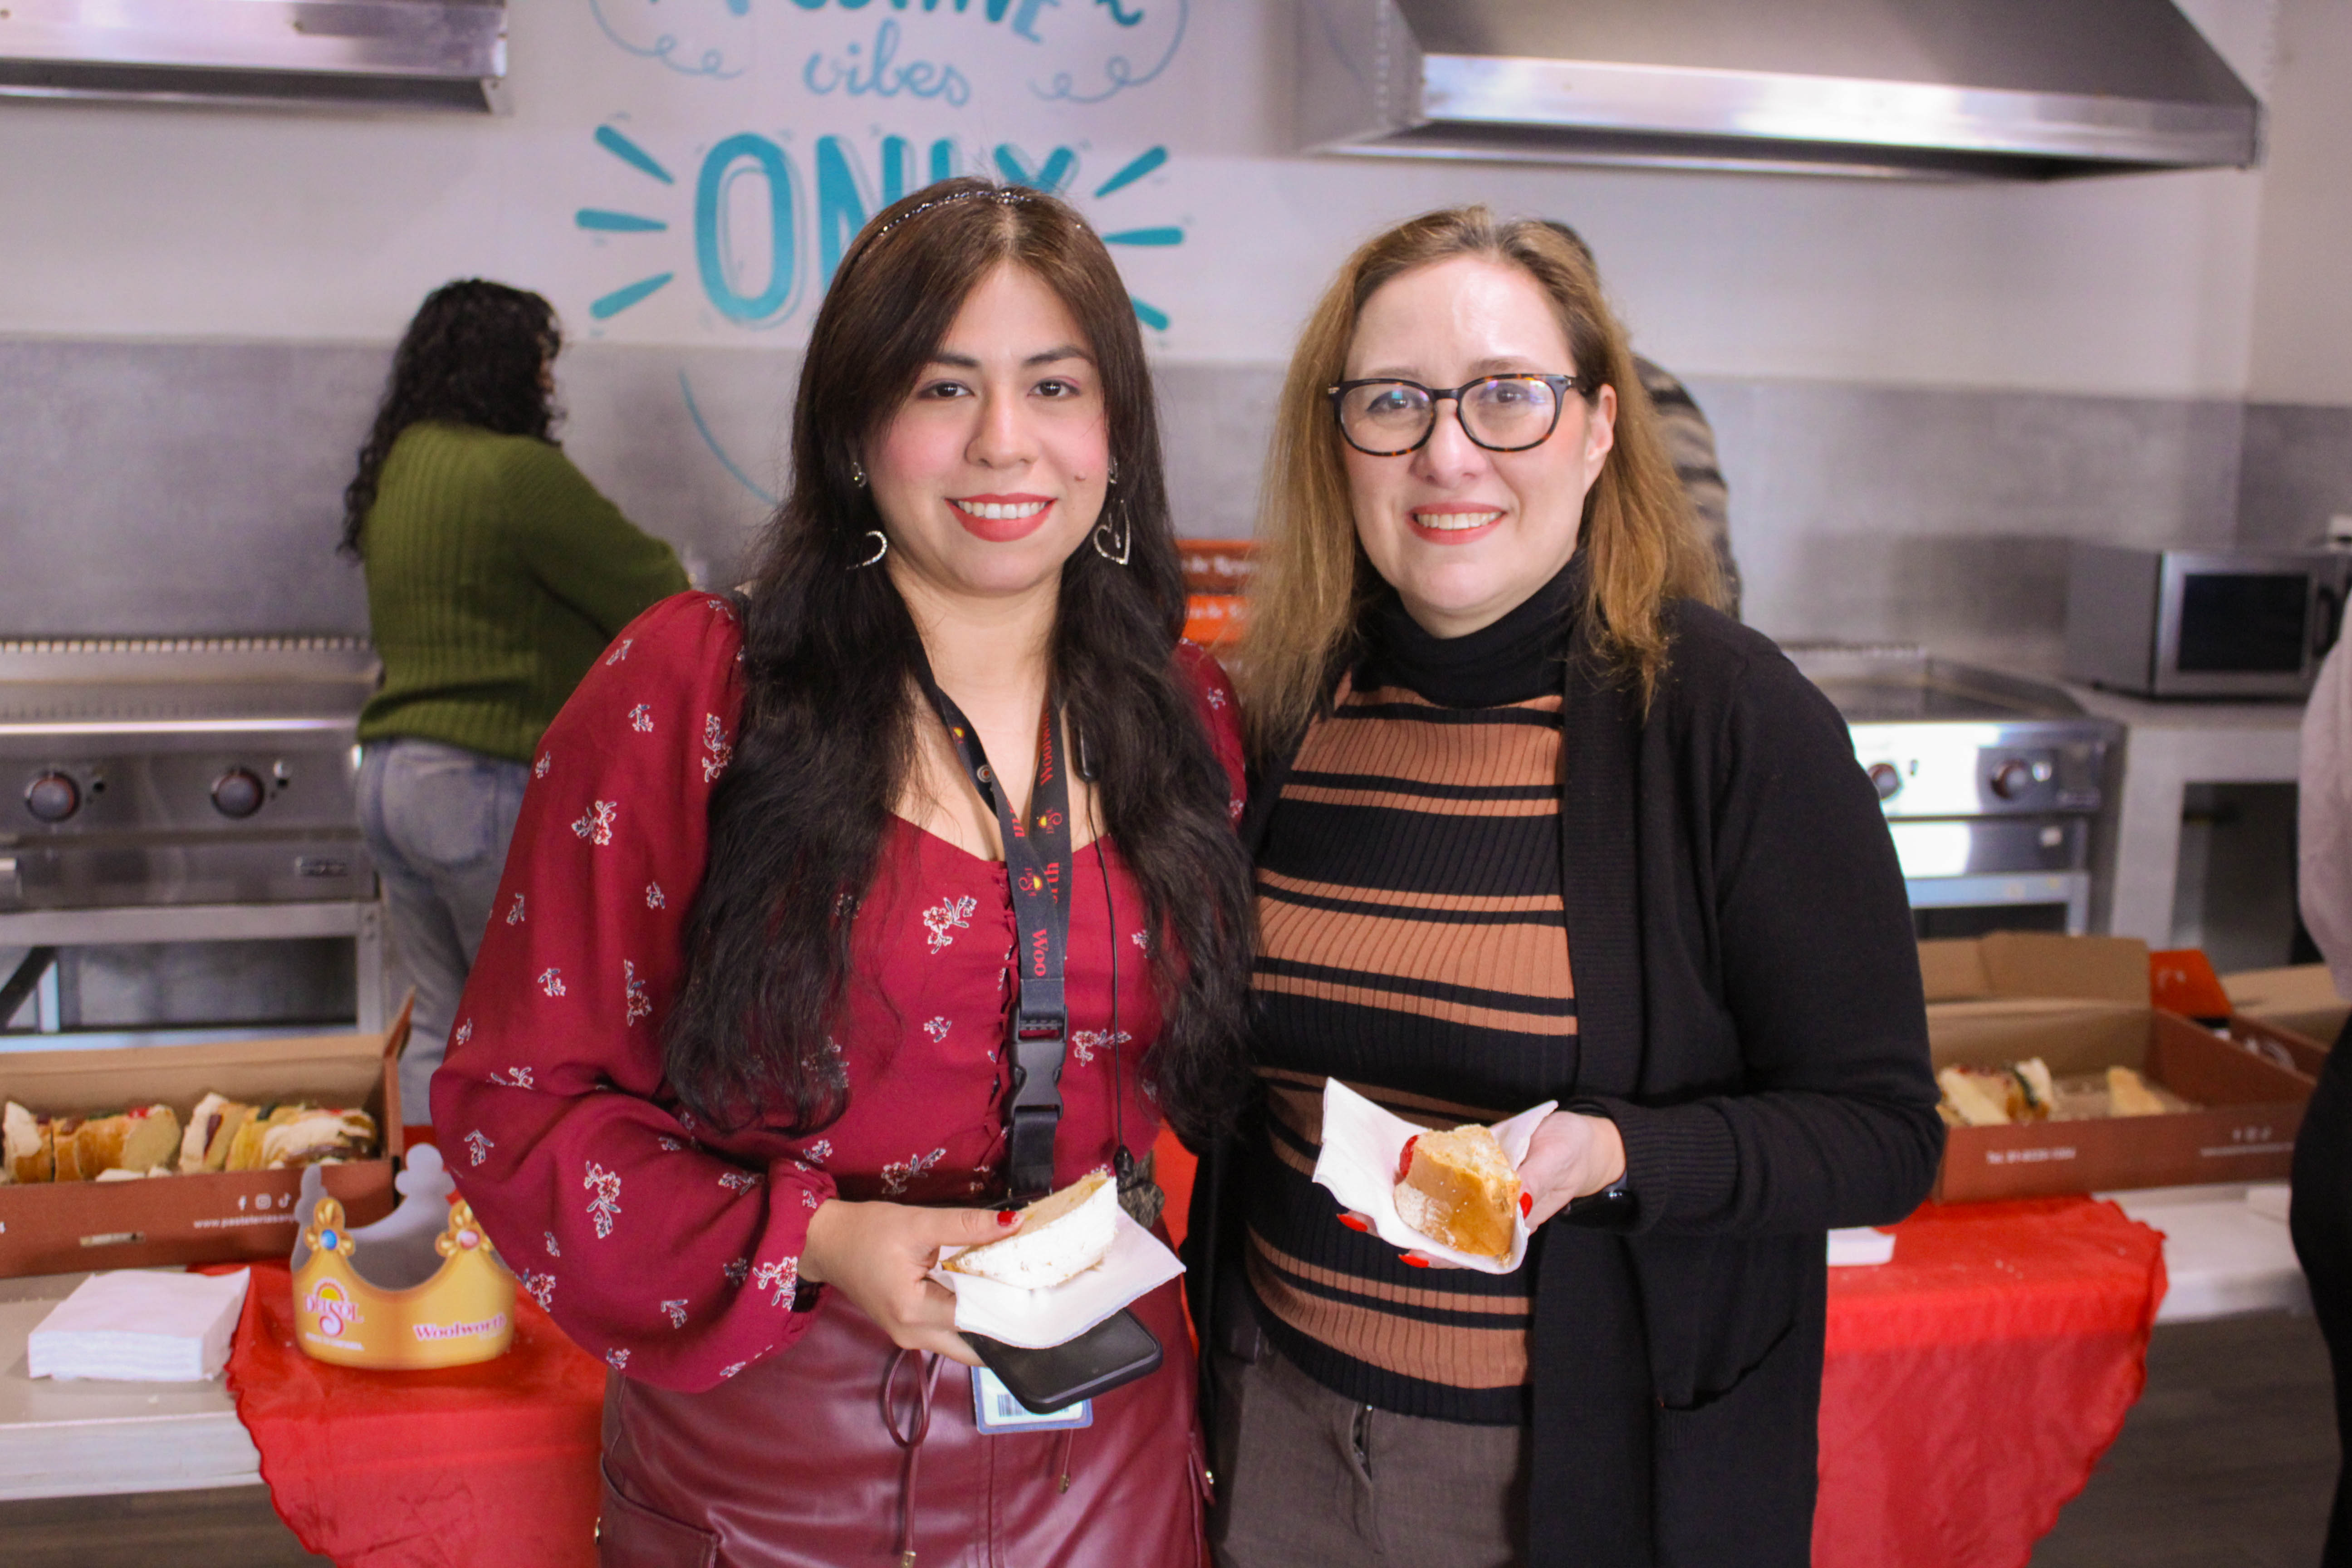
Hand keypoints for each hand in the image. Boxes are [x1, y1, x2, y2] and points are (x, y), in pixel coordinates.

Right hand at [799, 1200, 1021, 1365]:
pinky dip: (971, 1320)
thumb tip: (1014, 1223)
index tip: (1046, 1299)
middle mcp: (913, 1335)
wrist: (826, 1242)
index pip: (977, 1321)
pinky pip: (950, 1333)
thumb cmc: (866, 1232)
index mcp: (914, 1311)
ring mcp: (910, 1337)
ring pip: (963, 1344)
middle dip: (1007, 1330)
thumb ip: (967, 1225)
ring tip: (1024, 1300)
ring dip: (990, 1326)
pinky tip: (991, 1297)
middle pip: (974, 1346)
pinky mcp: (910, 1329)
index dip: (1011, 1308)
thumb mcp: (918, 1222)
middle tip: (1043, 1306)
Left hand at [1337, 1111, 1626, 1264]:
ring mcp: (1475, 1197)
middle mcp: (1486, 1219)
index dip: (1433, 1253)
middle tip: (1359, 1217)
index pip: (1464, 1250)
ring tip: (1359, 1198)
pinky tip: (1387, 1168)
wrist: (1583, 1141)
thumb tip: (1512, 1200)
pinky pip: (1438, 1178)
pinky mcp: (1470, 1172)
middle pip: (1437, 1232)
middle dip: (1398, 1227)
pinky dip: (1413, 1174)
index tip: (1405, 1250)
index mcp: (1507, 1229)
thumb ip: (1534, 1183)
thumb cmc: (1572, 1155)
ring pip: (1431, 1208)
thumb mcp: (1556, 1164)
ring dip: (1396, 1203)